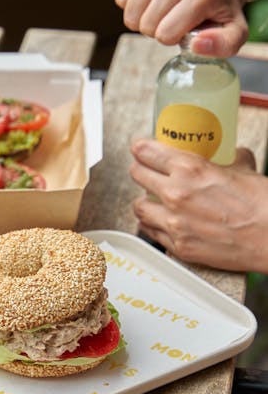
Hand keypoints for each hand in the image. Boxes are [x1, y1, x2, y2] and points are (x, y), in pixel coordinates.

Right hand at [115, 0, 247, 56]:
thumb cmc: (218, 10)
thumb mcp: (234, 33)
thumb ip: (222, 45)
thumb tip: (196, 44)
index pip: (165, 34)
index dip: (172, 38)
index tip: (185, 27)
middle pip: (146, 24)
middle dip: (156, 29)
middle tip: (173, 18)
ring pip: (131, 12)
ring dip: (143, 18)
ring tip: (162, 9)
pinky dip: (132, 3)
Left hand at [128, 138, 267, 272]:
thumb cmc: (262, 205)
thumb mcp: (245, 169)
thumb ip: (230, 160)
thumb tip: (231, 154)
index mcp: (190, 169)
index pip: (147, 152)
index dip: (140, 148)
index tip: (139, 148)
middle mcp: (176, 194)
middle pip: (138, 175)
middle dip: (140, 169)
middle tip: (143, 169)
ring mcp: (174, 222)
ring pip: (138, 207)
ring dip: (144, 200)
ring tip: (151, 199)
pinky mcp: (178, 246)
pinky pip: (151, 232)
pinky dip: (154, 225)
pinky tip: (160, 222)